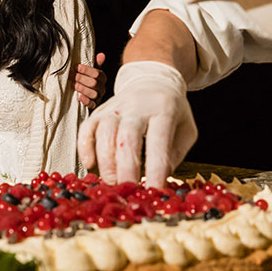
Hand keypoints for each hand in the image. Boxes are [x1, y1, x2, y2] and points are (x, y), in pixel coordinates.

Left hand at [73, 52, 107, 108]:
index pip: (97, 73)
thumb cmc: (87, 80)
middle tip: (71, 75)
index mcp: (102, 78)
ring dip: (82, 88)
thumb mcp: (91, 71)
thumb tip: (101, 55)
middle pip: (94, 83)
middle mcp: (102, 88)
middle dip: (81, 78)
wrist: (86, 95)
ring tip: (74, 85)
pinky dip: (86, 101)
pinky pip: (92, 105)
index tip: (76, 67)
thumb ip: (95, 64)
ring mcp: (98, 97)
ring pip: (93, 93)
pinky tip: (79, 97)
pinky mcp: (94, 106)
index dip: (86, 70)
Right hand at [77, 61, 196, 184]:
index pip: (158, 141)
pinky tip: (89, 164)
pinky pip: (87, 127)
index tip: (154, 190)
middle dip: (126, 168)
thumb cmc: (172, 111)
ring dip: (106, 161)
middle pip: (127, 137)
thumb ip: (175, 154)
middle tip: (127, 189)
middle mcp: (137, 106)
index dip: (156, 168)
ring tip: (112, 182)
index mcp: (164, 110)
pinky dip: (84, 147)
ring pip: (104, 132)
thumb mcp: (186, 130)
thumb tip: (160, 178)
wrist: (153, 80)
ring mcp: (115, 107)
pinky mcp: (99, 110)